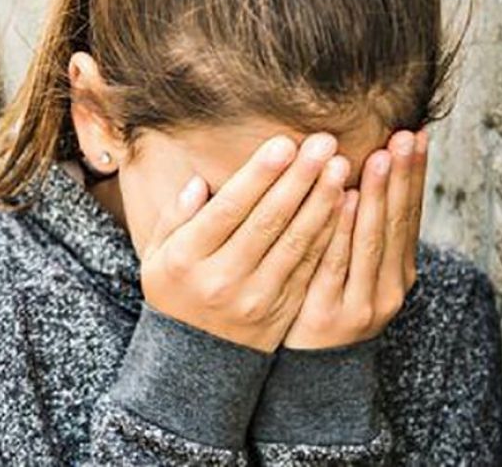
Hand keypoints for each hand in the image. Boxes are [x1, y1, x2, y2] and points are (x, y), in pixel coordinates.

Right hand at [139, 134, 346, 352]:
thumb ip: (175, 217)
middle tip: (324, 144)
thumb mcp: (158, 254)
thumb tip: (199, 183)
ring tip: (339, 166)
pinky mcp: (282, 310)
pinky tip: (343, 206)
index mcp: (187, 259)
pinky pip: (310, 267)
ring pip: (295, 243)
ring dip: (321, 202)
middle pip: (268, 221)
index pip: (229, 209)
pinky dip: (329, 235)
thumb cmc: (175, 291)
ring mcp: (256, 298)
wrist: (194, 359)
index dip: (259, 175)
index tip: (284, 143)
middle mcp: (223, 278)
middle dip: (298, 179)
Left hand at [283, 130, 426, 348]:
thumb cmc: (323, 303)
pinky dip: (343, 231)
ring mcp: (362, 302)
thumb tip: (350, 172)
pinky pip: (335, 263)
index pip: (409, 214)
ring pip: (371, 240)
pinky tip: (346, 200)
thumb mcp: (349, 268)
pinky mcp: (330, 314)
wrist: (307, 370)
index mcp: (396, 271)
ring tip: (380, 158)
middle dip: (401, 177)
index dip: (413, 175)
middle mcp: (388, 286)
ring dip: (377, 197)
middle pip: (396, 223)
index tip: (415, 135)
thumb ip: (353, 227)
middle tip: (404, 137)